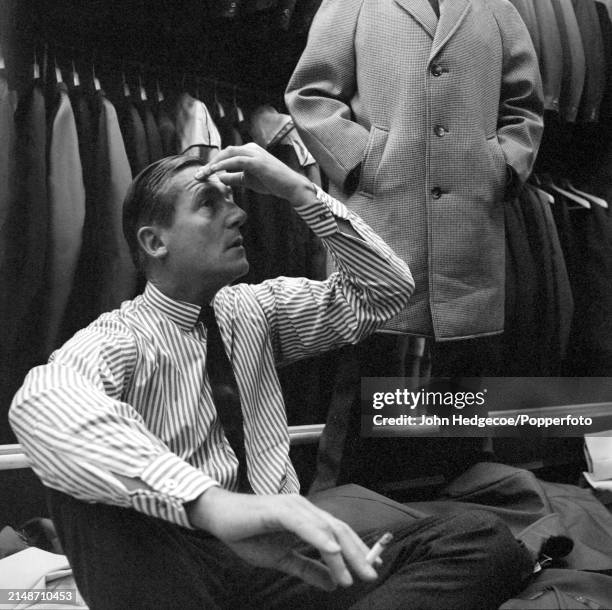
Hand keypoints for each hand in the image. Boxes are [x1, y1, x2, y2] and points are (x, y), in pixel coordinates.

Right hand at [187, 487, 377, 590]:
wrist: (220, 517)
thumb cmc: (248, 534)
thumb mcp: (281, 558)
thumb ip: (306, 568)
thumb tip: (332, 584)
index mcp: (307, 518)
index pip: (338, 533)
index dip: (356, 550)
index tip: (371, 569)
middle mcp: (305, 509)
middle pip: (339, 530)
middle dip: (357, 554)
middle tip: (372, 575)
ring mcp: (294, 507)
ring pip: (326, 530)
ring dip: (342, 554)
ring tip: (353, 576)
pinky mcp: (281, 510)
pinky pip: (306, 526)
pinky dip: (321, 539)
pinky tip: (332, 553)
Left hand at [194, 143, 312, 203]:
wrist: (290, 187)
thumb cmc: (272, 183)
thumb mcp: (248, 180)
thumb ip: (234, 178)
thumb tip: (219, 178)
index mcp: (249, 151)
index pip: (227, 154)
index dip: (213, 164)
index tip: (202, 174)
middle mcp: (251, 148)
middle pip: (225, 152)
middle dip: (210, 163)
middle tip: (199, 175)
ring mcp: (254, 153)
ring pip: (228, 154)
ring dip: (213, 164)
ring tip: (203, 175)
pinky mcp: (257, 161)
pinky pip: (236, 161)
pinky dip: (223, 166)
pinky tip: (214, 172)